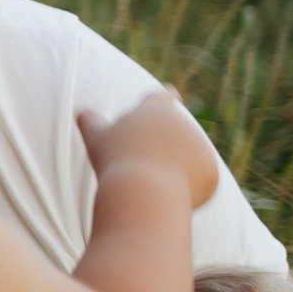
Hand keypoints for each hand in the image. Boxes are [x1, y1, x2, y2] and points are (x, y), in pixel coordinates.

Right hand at [79, 89, 219, 209]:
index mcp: (155, 110)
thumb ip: (90, 123)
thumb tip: (81, 112)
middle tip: (144, 164)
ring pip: (186, 159)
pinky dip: (186, 189)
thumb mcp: (96, 140)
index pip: (161, 97)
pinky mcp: (211, 171)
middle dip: (165, 146)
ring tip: (151, 185)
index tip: (173, 95)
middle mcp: (182, 123)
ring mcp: (200, 146)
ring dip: (174, 169)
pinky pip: (198, 181)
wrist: (145, 192)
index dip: (165, 96)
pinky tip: (168, 196)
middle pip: (174, 133)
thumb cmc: (117, 162)